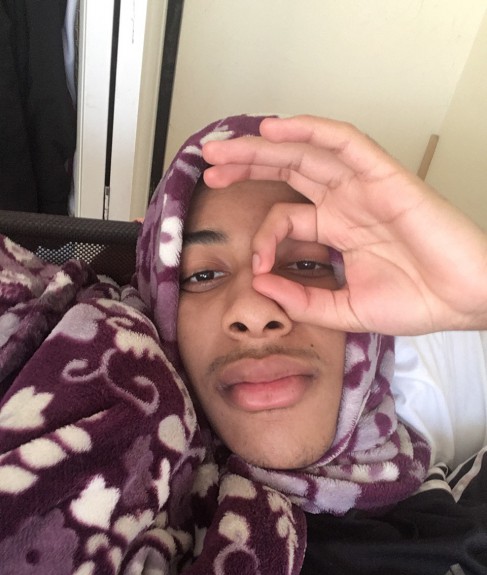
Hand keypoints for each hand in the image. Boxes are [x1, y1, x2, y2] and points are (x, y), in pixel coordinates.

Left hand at [202, 115, 486, 334]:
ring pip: (306, 151)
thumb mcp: (344, 310)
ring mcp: (363, 186)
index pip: (285, 216)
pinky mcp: (384, 176)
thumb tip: (259, 286)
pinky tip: (276, 128)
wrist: (462, 300)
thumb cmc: (415, 302)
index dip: (261, 238)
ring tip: (224, 149)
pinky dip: (311, 130)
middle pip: (287, 171)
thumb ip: (302, 300)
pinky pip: (344, 143)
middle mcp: (346, 202)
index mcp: (338, 228)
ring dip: (264, 145)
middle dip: (246, 166)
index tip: (253, 269)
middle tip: (209, 166)